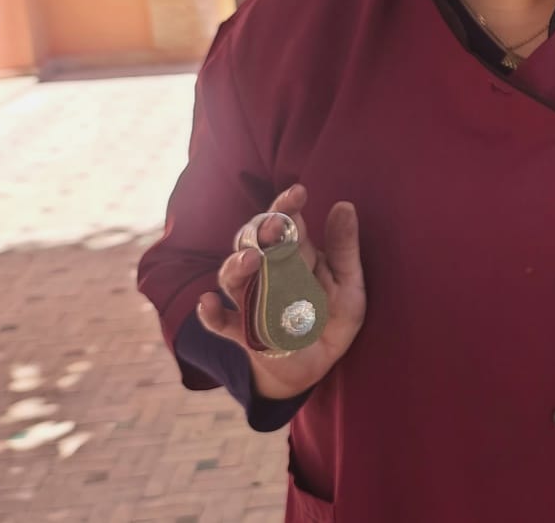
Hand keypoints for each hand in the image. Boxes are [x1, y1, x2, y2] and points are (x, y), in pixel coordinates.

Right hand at [195, 185, 365, 399]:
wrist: (319, 363)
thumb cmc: (333, 317)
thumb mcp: (348, 282)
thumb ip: (344, 247)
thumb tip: (344, 205)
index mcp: (293, 254)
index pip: (286, 224)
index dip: (287, 206)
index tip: (298, 192)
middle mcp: (267, 272)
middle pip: (253, 243)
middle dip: (262, 232)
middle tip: (276, 224)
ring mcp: (252, 301)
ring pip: (233, 277)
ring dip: (237, 266)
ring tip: (251, 259)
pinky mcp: (243, 333)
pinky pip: (220, 323)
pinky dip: (210, 314)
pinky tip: (207, 303)